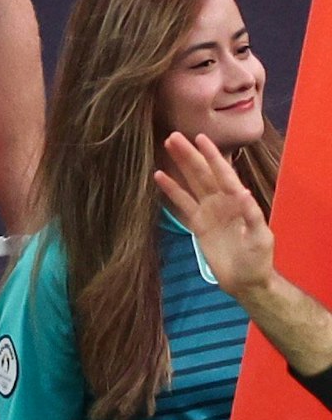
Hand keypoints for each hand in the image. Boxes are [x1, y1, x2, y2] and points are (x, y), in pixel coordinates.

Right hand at [155, 131, 275, 296]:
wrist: (246, 282)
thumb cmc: (258, 260)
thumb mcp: (260, 238)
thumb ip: (251, 215)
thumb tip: (242, 191)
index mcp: (238, 202)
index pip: (224, 174)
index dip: (212, 156)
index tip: (200, 138)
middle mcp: (222, 202)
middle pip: (203, 173)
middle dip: (190, 155)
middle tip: (174, 136)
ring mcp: (208, 211)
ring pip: (192, 183)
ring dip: (180, 165)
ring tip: (166, 147)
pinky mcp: (197, 223)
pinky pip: (182, 203)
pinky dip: (171, 189)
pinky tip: (159, 176)